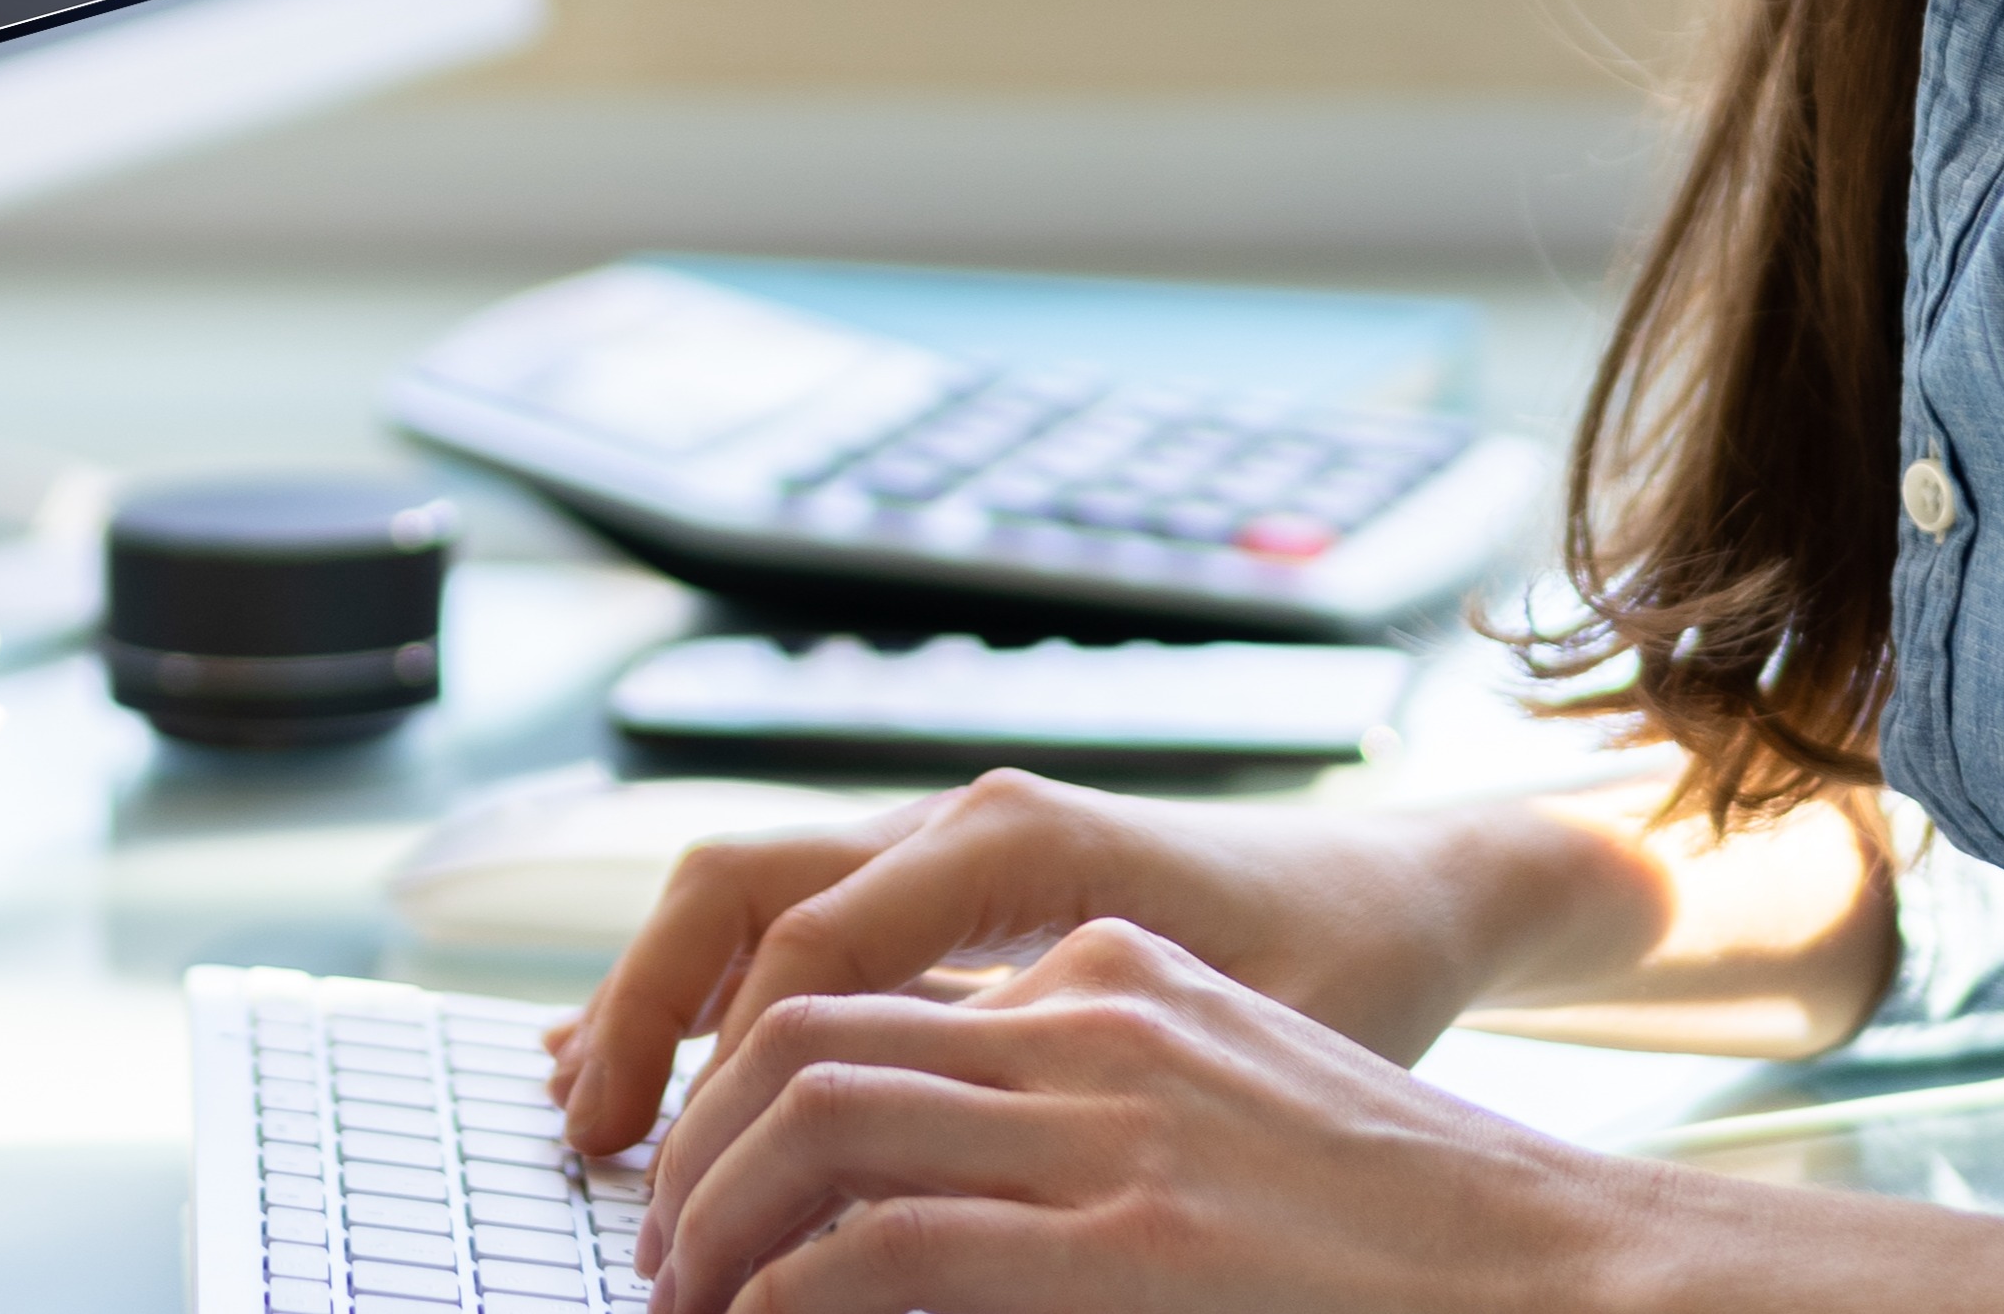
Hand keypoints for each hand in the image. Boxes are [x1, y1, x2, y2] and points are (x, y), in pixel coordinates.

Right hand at [547, 770, 1597, 1160]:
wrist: (1412, 896)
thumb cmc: (1347, 974)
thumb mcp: (1221, 1045)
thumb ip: (1069, 1083)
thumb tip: (934, 1172)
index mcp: (1020, 841)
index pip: (810, 944)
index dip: (724, 1068)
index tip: (685, 1186)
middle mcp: (963, 817)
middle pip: (738, 886)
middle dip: (645, 1010)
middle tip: (591, 1143)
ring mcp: (947, 840)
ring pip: (748, 892)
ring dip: (660, 996)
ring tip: (591, 1115)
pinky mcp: (950, 884)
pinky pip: (796, 913)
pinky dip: (711, 983)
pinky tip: (651, 1060)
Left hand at [629, 914, 1605, 1313]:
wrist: (1570, 1262)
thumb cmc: (1397, 1217)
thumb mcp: (1214, 1106)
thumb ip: (1071, 1110)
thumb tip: (900, 1200)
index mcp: (1109, 967)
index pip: (859, 985)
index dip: (737, 1076)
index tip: (693, 1173)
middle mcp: (1094, 1009)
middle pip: (802, 1026)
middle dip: (692, 1139)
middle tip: (661, 1249)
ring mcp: (1112, 1115)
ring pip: (814, 1113)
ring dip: (715, 1215)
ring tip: (687, 1296)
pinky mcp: (1132, 1235)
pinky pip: (888, 1236)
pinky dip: (792, 1285)